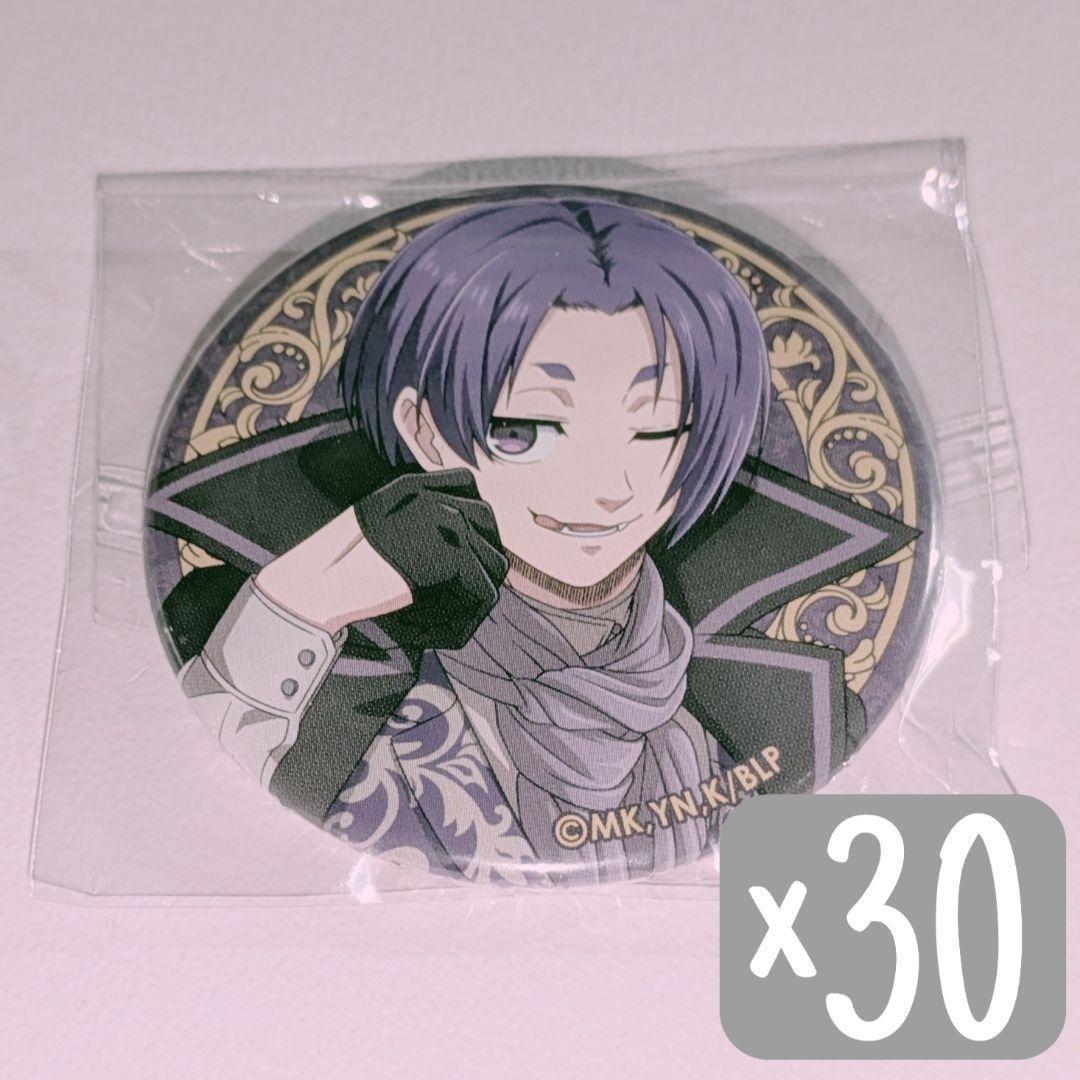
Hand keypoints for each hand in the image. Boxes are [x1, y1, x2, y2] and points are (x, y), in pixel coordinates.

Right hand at [255, 469, 506, 644]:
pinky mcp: (452, 552)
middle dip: (481, 563)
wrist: (311, 586)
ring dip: (473, 597)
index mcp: (412, 484)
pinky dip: (465, 620)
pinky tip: (435, 633)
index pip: (469, 485)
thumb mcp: (380, 527)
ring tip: (442, 623)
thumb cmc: (334, 570)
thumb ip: (417, 523)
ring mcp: (445, 520)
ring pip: (494, 565)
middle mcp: (434, 494)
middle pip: (490, 526)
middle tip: (458, 598)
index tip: (463, 557)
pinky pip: (485, 593)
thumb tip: (468, 545)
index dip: (475, 524)